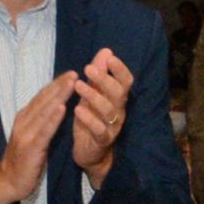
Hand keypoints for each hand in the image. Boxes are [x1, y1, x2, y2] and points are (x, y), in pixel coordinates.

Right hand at [0, 71, 78, 203]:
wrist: (8, 181)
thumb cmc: (24, 159)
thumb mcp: (33, 136)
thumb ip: (42, 122)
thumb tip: (56, 107)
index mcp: (25, 118)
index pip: (42, 97)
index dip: (56, 85)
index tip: (71, 74)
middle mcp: (24, 121)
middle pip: (44, 100)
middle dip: (59, 85)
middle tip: (74, 72)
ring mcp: (26, 133)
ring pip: (45, 111)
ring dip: (58, 96)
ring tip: (71, 83)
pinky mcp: (31, 147)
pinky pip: (44, 130)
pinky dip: (53, 118)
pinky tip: (62, 108)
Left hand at [72, 47, 132, 181]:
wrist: (90, 153)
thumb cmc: (91, 119)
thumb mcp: (94, 94)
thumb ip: (99, 74)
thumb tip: (106, 50)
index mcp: (117, 99)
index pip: (126, 81)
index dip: (120, 69)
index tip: (109, 57)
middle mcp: (118, 111)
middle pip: (118, 93)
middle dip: (105, 79)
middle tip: (89, 68)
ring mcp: (112, 126)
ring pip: (108, 110)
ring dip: (93, 96)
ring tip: (78, 85)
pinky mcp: (102, 141)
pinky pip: (99, 129)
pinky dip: (89, 119)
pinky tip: (77, 109)